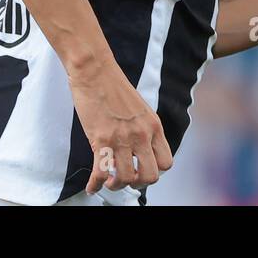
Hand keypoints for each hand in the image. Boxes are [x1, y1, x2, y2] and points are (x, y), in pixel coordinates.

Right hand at [68, 60, 173, 194]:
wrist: (95, 71)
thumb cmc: (114, 86)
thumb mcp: (140, 109)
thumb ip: (143, 129)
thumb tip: (138, 150)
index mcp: (154, 126)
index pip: (166, 162)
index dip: (154, 171)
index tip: (142, 170)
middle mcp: (141, 134)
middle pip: (150, 176)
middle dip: (138, 183)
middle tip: (128, 179)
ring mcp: (122, 138)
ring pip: (125, 178)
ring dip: (116, 185)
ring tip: (109, 181)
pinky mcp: (101, 139)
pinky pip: (100, 173)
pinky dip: (95, 185)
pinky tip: (92, 186)